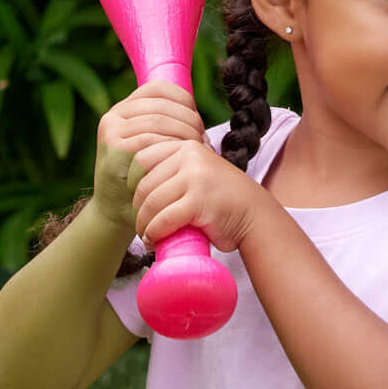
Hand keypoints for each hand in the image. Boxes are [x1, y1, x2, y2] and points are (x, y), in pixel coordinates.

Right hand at [93, 80, 203, 229]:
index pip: (158, 88)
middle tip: (203, 140)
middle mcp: (113, 115)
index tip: (198, 121)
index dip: (184, 99)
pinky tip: (182, 159)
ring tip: (198, 150)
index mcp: (124, 109)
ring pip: (158, 121)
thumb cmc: (142, 181)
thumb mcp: (152, 148)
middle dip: (189, 120)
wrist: (116, 214)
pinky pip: (150, 139)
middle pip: (162, 105)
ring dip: (184, 133)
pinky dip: (171, 147)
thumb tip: (196, 113)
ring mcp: (111, 130)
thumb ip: (165, 128)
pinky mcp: (113, 147)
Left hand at [132, 132, 265, 257]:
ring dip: (143, 225)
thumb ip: (174, 172)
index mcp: (186, 147)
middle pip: (144, 184)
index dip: (133, 184)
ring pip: (152, 202)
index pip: (142, 159)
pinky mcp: (198, 200)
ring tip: (147, 237)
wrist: (255, 216)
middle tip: (141, 227)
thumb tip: (136, 188)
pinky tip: (154, 241)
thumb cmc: (222, 201)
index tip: (138, 204)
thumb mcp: (198, 174)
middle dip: (137, 210)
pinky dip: (154, 233)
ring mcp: (195, 177)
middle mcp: (189, 156)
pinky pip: (164, 218)